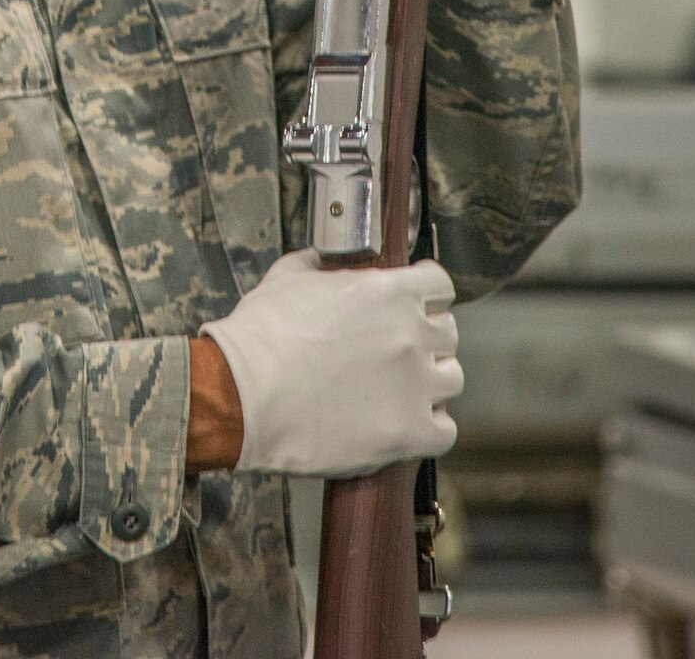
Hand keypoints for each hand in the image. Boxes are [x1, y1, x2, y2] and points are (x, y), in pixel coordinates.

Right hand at [199, 249, 461, 476]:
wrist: (243, 394)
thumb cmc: (261, 336)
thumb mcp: (287, 278)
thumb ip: (317, 265)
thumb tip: (321, 262)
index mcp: (388, 290)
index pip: (440, 284)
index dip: (427, 295)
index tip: (416, 305)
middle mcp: (411, 334)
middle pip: (447, 333)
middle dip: (425, 339)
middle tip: (397, 352)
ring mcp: (414, 385)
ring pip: (450, 380)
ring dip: (429, 383)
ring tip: (398, 391)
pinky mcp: (408, 433)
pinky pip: (444, 430)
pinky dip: (428, 428)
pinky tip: (403, 424)